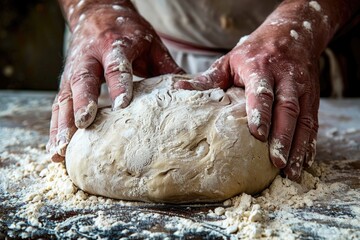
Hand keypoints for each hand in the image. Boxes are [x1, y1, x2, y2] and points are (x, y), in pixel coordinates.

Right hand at [47, 2, 183, 161]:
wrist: (97, 12)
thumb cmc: (127, 31)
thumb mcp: (150, 43)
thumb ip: (166, 67)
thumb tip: (190, 93)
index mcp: (115, 45)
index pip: (117, 65)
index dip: (119, 85)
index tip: (122, 106)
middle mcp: (90, 57)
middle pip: (84, 79)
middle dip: (83, 103)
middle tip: (84, 124)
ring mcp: (74, 69)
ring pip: (65, 96)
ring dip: (62, 124)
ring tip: (61, 150)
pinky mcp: (66, 81)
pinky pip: (59, 104)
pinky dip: (56, 127)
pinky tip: (56, 148)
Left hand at [175, 15, 321, 180]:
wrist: (292, 34)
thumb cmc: (255, 51)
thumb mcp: (229, 60)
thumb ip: (209, 78)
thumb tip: (179, 89)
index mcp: (260, 67)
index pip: (261, 91)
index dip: (261, 111)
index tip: (258, 133)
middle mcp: (285, 78)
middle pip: (287, 108)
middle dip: (283, 136)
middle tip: (276, 162)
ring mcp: (302, 88)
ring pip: (303, 118)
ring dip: (298, 146)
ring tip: (291, 171)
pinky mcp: (312, 98)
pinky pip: (313, 121)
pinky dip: (310, 143)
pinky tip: (305, 161)